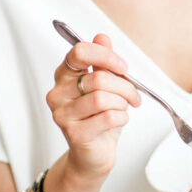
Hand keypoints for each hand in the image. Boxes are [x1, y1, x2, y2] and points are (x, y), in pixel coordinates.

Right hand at [45, 34, 141, 177]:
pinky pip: (108, 117)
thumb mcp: (105, 86)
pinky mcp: (73, 133)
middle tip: (134, 96)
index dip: (106, 56)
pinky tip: (119, 120)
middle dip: (125, 86)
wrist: (93, 154)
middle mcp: (57, 93)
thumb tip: (102, 37)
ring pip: (103, 98)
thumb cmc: (100, 118)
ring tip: (124, 109)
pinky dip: (122, 118)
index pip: (79, 52)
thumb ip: (103, 61)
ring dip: (123, 103)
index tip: (122, 67)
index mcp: (64, 75)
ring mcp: (62, 114)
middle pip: (98, 78)